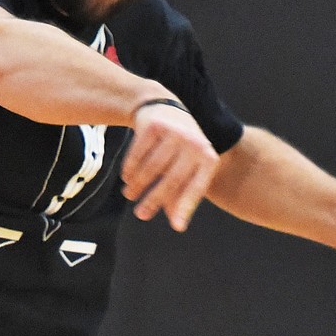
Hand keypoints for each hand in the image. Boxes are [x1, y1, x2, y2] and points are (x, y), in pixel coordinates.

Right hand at [121, 103, 218, 233]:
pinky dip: (130, 168)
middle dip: (153, 200)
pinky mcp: (153, 125)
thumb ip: (182, 196)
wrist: (164, 108)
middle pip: (172, 180)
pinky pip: (137, 154)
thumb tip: (177, 225)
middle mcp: (194, 143)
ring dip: (138, 185)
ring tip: (130, 195)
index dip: (186, 207)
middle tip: (140, 215)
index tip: (176, 226)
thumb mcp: (186, 170)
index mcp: (208, 158)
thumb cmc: (178, 150)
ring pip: (152, 168)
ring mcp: (174, 132)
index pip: (196, 187)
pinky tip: (127, 178)